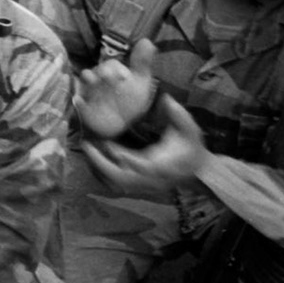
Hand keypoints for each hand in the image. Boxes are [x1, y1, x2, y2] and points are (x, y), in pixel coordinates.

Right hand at [75, 37, 159, 138]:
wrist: (120, 123)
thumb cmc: (130, 99)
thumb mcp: (140, 82)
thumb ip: (142, 63)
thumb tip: (147, 40)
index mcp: (112, 73)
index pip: (111, 65)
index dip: (117, 68)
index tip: (126, 76)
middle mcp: (98, 80)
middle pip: (96, 71)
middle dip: (102, 73)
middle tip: (108, 76)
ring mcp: (89, 92)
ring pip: (84, 83)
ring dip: (88, 81)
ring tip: (92, 81)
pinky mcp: (83, 107)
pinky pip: (77, 102)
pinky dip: (78, 102)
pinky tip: (79, 101)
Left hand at [83, 95, 211, 193]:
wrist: (197, 171)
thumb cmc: (191, 148)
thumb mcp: (189, 130)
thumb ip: (179, 115)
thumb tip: (166, 98)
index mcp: (163, 166)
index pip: (144, 167)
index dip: (127, 159)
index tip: (110, 147)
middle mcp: (150, 178)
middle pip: (121, 179)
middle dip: (101, 163)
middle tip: (86, 144)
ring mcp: (143, 184)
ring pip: (115, 183)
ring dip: (98, 168)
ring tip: (86, 147)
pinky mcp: (137, 184)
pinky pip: (115, 183)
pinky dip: (101, 172)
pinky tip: (92, 155)